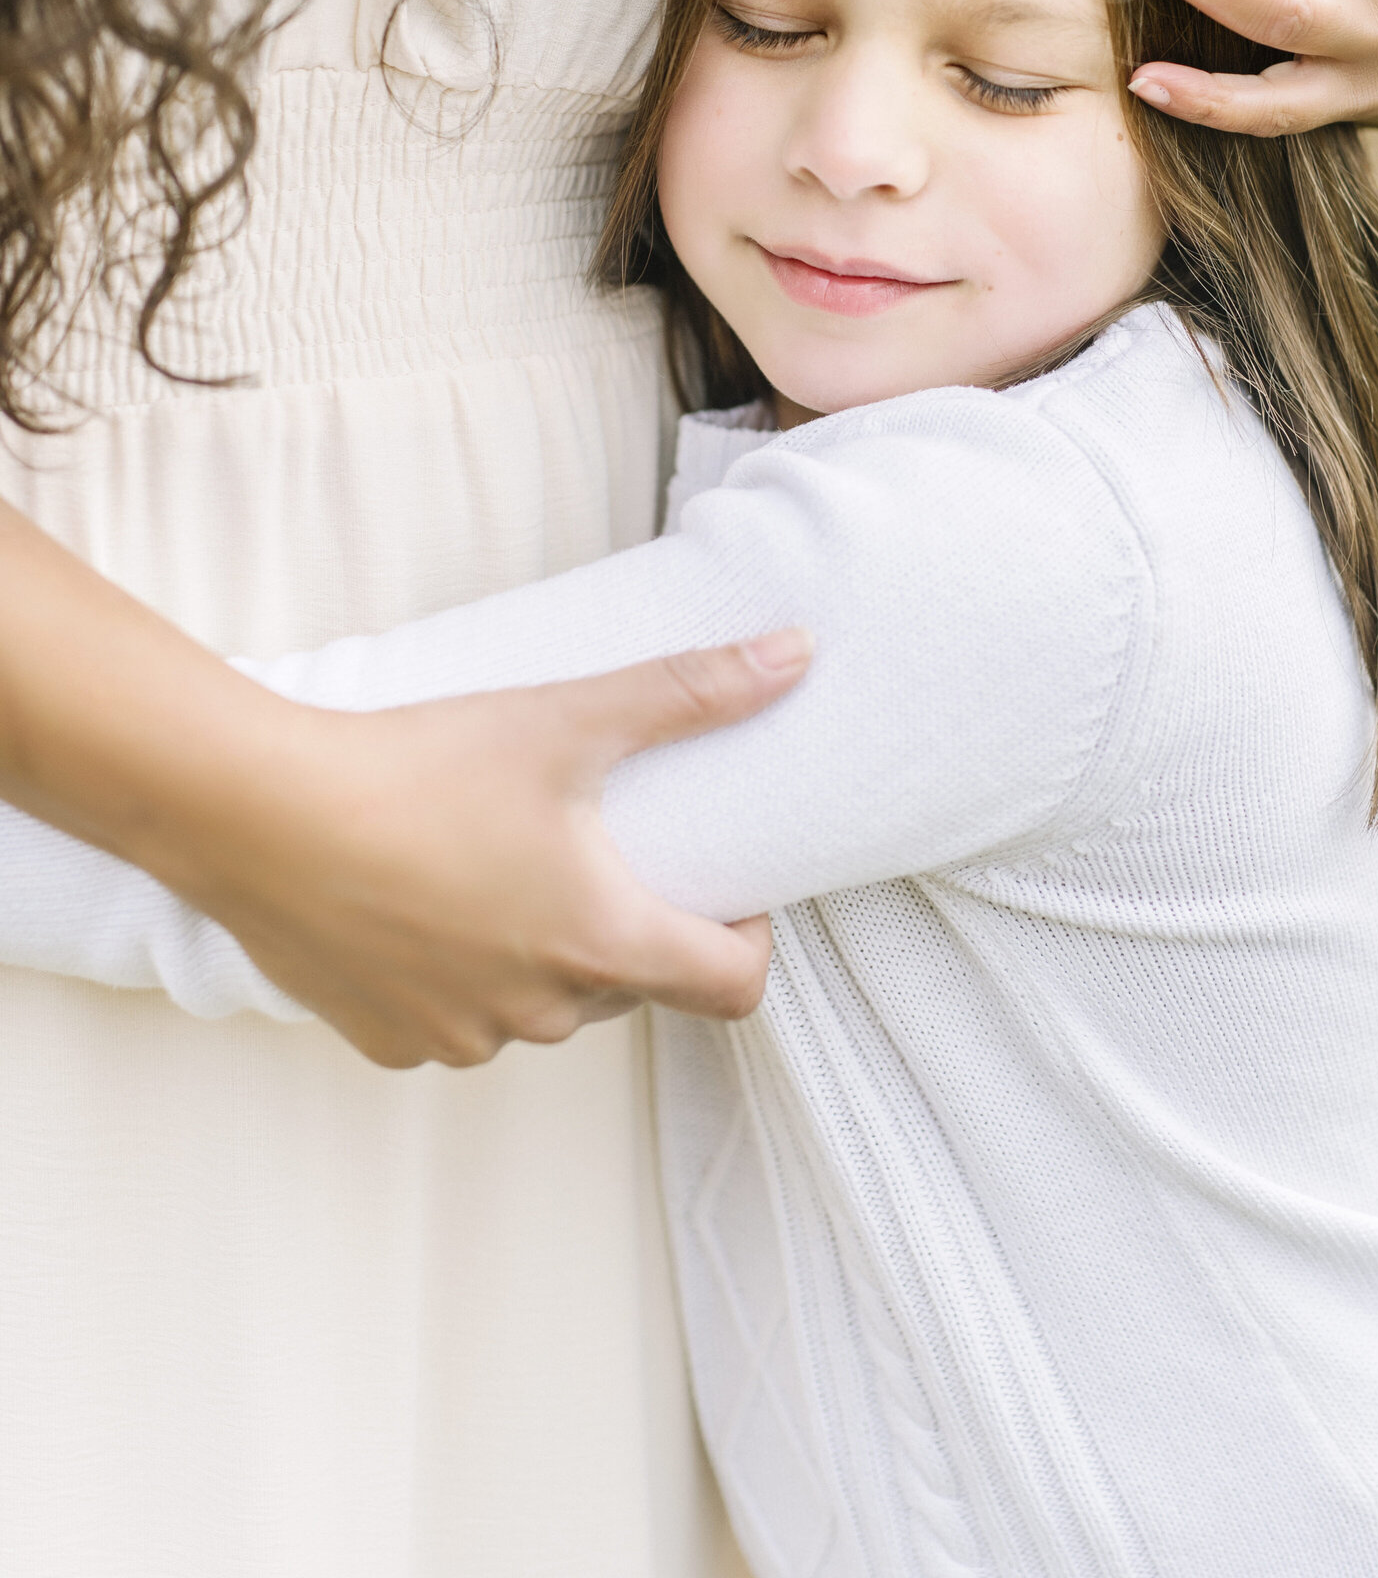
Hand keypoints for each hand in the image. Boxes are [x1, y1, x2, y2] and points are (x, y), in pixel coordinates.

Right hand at [178, 636, 811, 1069]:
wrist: (261, 812)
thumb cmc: (421, 766)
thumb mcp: (569, 719)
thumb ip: (691, 691)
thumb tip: (797, 654)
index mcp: (602, 944)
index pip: (733, 989)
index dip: (746, 940)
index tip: (724, 890)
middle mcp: (543, 1013)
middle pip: (633, 989)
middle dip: (633, 929)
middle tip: (601, 850)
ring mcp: (463, 1038)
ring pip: (543, 1007)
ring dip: (544, 956)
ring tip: (506, 867)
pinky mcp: (392, 1042)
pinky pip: (460, 1020)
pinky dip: (464, 976)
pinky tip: (430, 906)